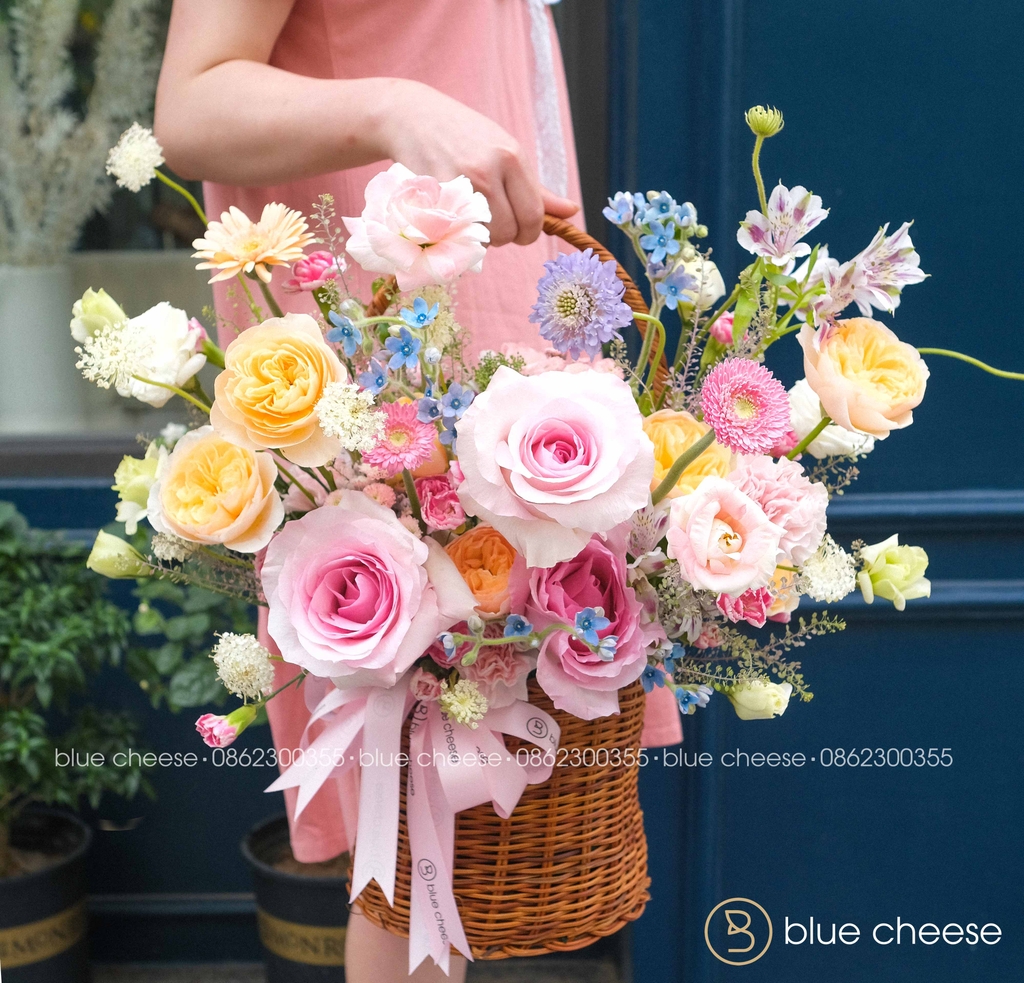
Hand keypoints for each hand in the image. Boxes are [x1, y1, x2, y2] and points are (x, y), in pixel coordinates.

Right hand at [379, 80, 578, 247]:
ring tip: (469, 212)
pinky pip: (454, 236)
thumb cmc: (466, 136)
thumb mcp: (507, 152)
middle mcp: (486, 170)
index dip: (529, 233)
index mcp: (511, 157)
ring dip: (478, 236)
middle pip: (507, 233)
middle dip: (502, 235)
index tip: (520, 230)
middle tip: (490, 219)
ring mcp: (457, 183)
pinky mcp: (431, 195)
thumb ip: (538, 190)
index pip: (533, 217)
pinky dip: (455, 234)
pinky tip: (449, 214)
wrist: (413, 117)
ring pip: (481, 239)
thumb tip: (572, 211)